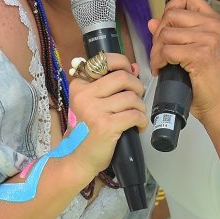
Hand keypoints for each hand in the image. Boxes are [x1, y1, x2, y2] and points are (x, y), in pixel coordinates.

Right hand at [67, 52, 147, 178]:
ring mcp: (95, 110)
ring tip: (136, 115)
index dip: (123, 63)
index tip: (130, 73)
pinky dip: (141, 121)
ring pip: (131, 97)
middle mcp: (84, 95)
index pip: (104, 61)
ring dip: (140, 107)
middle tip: (137, 98)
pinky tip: (138, 126)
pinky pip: (134, 115)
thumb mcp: (93, 103)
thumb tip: (134, 67)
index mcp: (80, 86)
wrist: (77, 158)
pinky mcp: (106, 125)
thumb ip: (111, 84)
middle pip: (123, 77)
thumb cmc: (87, 130)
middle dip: (137, 86)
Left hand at [148, 0, 219, 123]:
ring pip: (166, 34)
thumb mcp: (194, 51)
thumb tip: (152, 22)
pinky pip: (167, 50)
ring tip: (159, 63)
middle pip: (171, 15)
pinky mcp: (199, 55)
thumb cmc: (206, 80)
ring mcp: (208, 40)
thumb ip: (175, 33)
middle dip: (158, 34)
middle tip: (158, 51)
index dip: (170, 9)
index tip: (165, 27)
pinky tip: (161, 70)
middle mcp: (214, 27)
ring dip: (156, 51)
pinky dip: (158, 61)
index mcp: (215, 22)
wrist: (218, 105)